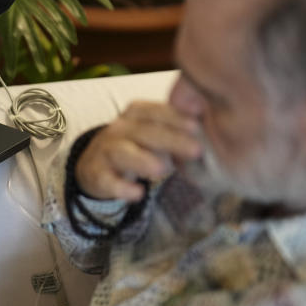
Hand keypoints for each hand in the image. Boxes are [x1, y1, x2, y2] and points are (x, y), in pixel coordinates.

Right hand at [75, 101, 200, 201]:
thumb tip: (210, 127)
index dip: (175, 118)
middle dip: (171, 140)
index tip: (197, 126)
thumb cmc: (136, 145)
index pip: (155, 112)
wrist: (95, 163)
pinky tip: (138, 194)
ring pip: (123, 153)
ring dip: (142, 160)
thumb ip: (176, 128)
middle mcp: (119, 129)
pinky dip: (122, 187)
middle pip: (144, 132)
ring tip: (162, 170)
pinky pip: (108, 180)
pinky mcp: (97, 174)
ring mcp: (106, 151)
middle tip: (196, 150)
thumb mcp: (152, 132)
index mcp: (135, 114)